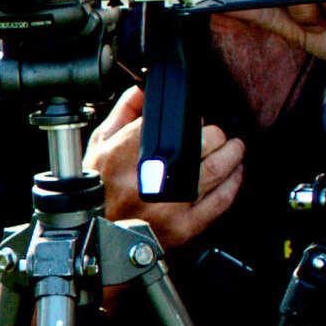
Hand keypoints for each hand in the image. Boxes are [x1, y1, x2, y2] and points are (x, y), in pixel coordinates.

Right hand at [86, 85, 245, 251]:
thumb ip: (124, 112)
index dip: (189, 117)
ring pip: (216, 169)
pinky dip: (233, 183)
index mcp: (125, 153)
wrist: (92, 236)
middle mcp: (149, 179)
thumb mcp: (100, 144)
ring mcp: (169, 205)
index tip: (194, 121)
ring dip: (232, 153)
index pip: (172, 122)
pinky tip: (233, 174)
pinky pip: (219, 200)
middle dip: (215, 134)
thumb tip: (145, 89)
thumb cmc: (94, 190)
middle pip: (201, 142)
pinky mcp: (182, 227)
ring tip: (233, 148)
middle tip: (215, 135)